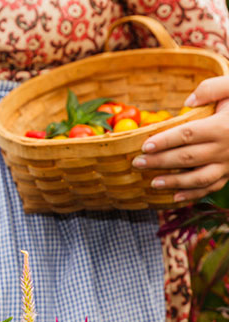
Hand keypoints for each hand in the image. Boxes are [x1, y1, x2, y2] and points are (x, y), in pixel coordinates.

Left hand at [133, 75, 228, 201]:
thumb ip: (212, 88)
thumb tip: (188, 102)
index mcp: (222, 126)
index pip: (187, 134)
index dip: (164, 141)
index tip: (144, 146)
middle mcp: (225, 148)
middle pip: (186, 158)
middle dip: (159, 162)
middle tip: (137, 163)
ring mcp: (228, 164)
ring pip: (198, 178)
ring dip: (174, 182)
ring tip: (152, 182)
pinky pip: (212, 187)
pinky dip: (193, 195)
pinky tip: (175, 197)